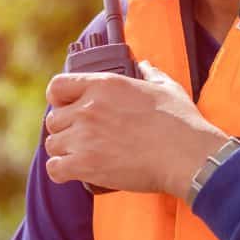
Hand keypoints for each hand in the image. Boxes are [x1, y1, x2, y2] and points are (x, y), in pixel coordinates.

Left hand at [43, 61, 229, 197]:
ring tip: (83, 157)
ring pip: (52, 145)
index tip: (66, 108)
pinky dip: (61, 172)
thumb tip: (145, 66)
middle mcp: (88, 107)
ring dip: (64, 152)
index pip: (57, 86)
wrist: (187, 155)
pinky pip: (54, 168)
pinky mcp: (85, 164)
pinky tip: (75, 172)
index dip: (58, 99)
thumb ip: (150, 74)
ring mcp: (84, 136)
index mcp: (104, 84)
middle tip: (82, 140)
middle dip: (65, 130)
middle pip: (53, 120)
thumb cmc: (180, 123)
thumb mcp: (166, 87)